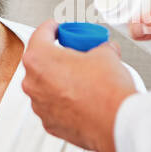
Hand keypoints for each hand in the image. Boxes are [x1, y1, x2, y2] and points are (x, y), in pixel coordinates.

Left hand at [21, 20, 137, 151]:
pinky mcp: (50, 124)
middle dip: (57, 56)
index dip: (51, 27)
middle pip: (40, 62)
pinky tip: (83, 98)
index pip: (40, 34)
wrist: (116, 123)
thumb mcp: (106, 54)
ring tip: (82, 78)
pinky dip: (65, 100)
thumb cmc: (106, 91)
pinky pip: (53, 106)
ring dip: (60, 80)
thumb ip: (99, 47)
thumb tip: (104, 49)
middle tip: (75, 54)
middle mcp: (33, 84)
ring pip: (45, 86)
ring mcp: (39, 106)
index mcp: (40, 59)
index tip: (57, 28)